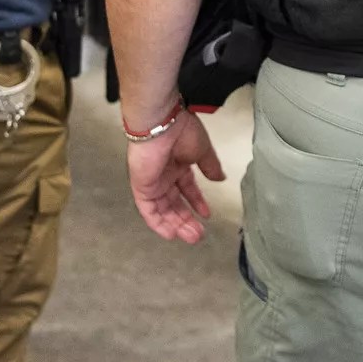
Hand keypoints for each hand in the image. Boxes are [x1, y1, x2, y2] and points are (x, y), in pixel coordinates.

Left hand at [125, 111, 224, 244]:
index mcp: (178, 164)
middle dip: (186, 219)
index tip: (207, 214)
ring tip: (191, 236)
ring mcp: (152, 182)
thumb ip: (210, 167)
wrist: (161, 124)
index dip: (196, 202)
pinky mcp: (141, 188)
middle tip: (199, 234)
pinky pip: (148, 210)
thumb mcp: (203, 151)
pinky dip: (158, 223)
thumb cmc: (182, 131)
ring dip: (176, 224)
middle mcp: (164, 175)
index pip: (187, 188)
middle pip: (174, 203)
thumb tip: (220, 178)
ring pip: (163, 210)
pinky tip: (170, 233)